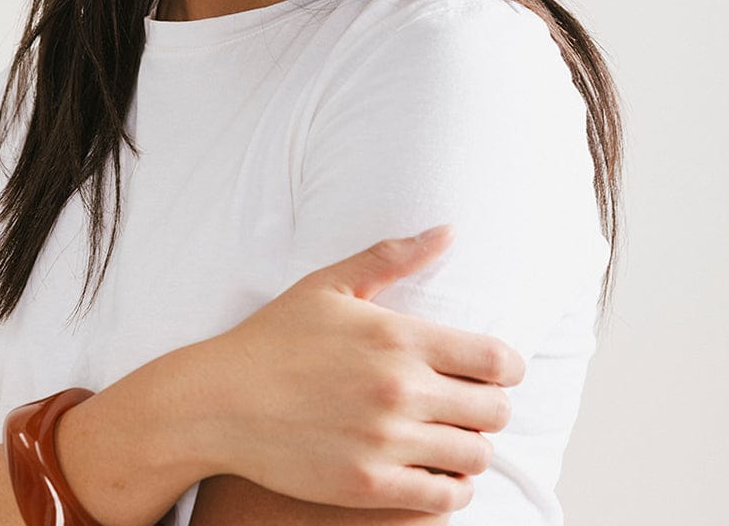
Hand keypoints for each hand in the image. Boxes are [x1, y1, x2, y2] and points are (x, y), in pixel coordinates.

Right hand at [200, 227, 524, 516]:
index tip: (497, 370)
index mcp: (398, 338)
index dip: (508, 367)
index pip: (496, 360)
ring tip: (449, 436)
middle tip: (468, 403)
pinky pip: (445, 497)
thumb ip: (393, 256)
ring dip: (471, 447)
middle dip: (491, 406)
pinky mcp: (370, 486)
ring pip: (475, 457)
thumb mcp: (330, 284)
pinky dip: (450, 486)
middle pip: (495, 411)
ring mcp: (386, 443)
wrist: (220, 401)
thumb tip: (448, 231)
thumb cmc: (275, 338)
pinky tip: (432, 469)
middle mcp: (400, 391)